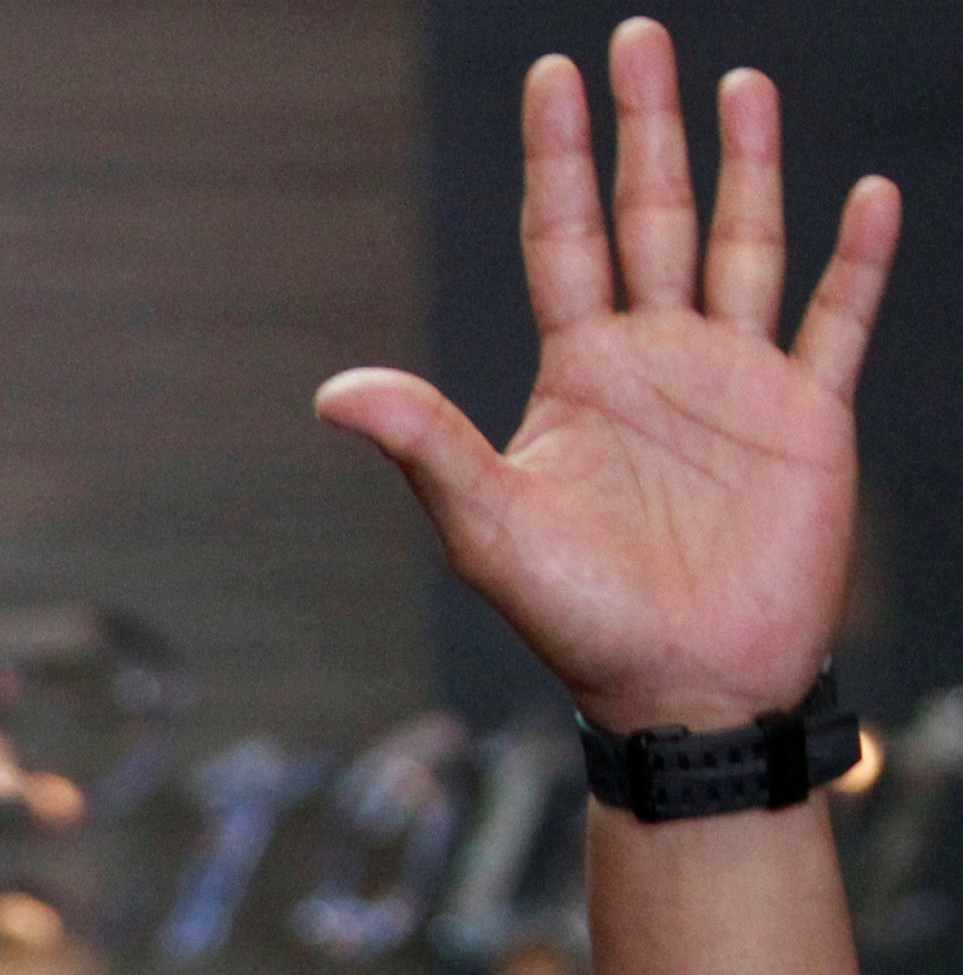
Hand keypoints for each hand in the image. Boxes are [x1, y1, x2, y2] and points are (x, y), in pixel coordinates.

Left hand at [315, 18, 898, 734]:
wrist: (678, 686)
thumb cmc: (577, 618)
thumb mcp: (489, 527)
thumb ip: (424, 449)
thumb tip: (333, 392)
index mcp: (579, 375)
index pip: (563, 239)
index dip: (558, 159)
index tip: (553, 76)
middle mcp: (655, 360)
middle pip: (650, 217)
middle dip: (644, 131)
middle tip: (639, 39)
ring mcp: (734, 381)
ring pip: (743, 244)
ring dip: (746, 165)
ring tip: (740, 82)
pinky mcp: (805, 416)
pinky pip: (834, 320)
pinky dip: (854, 260)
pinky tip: (865, 192)